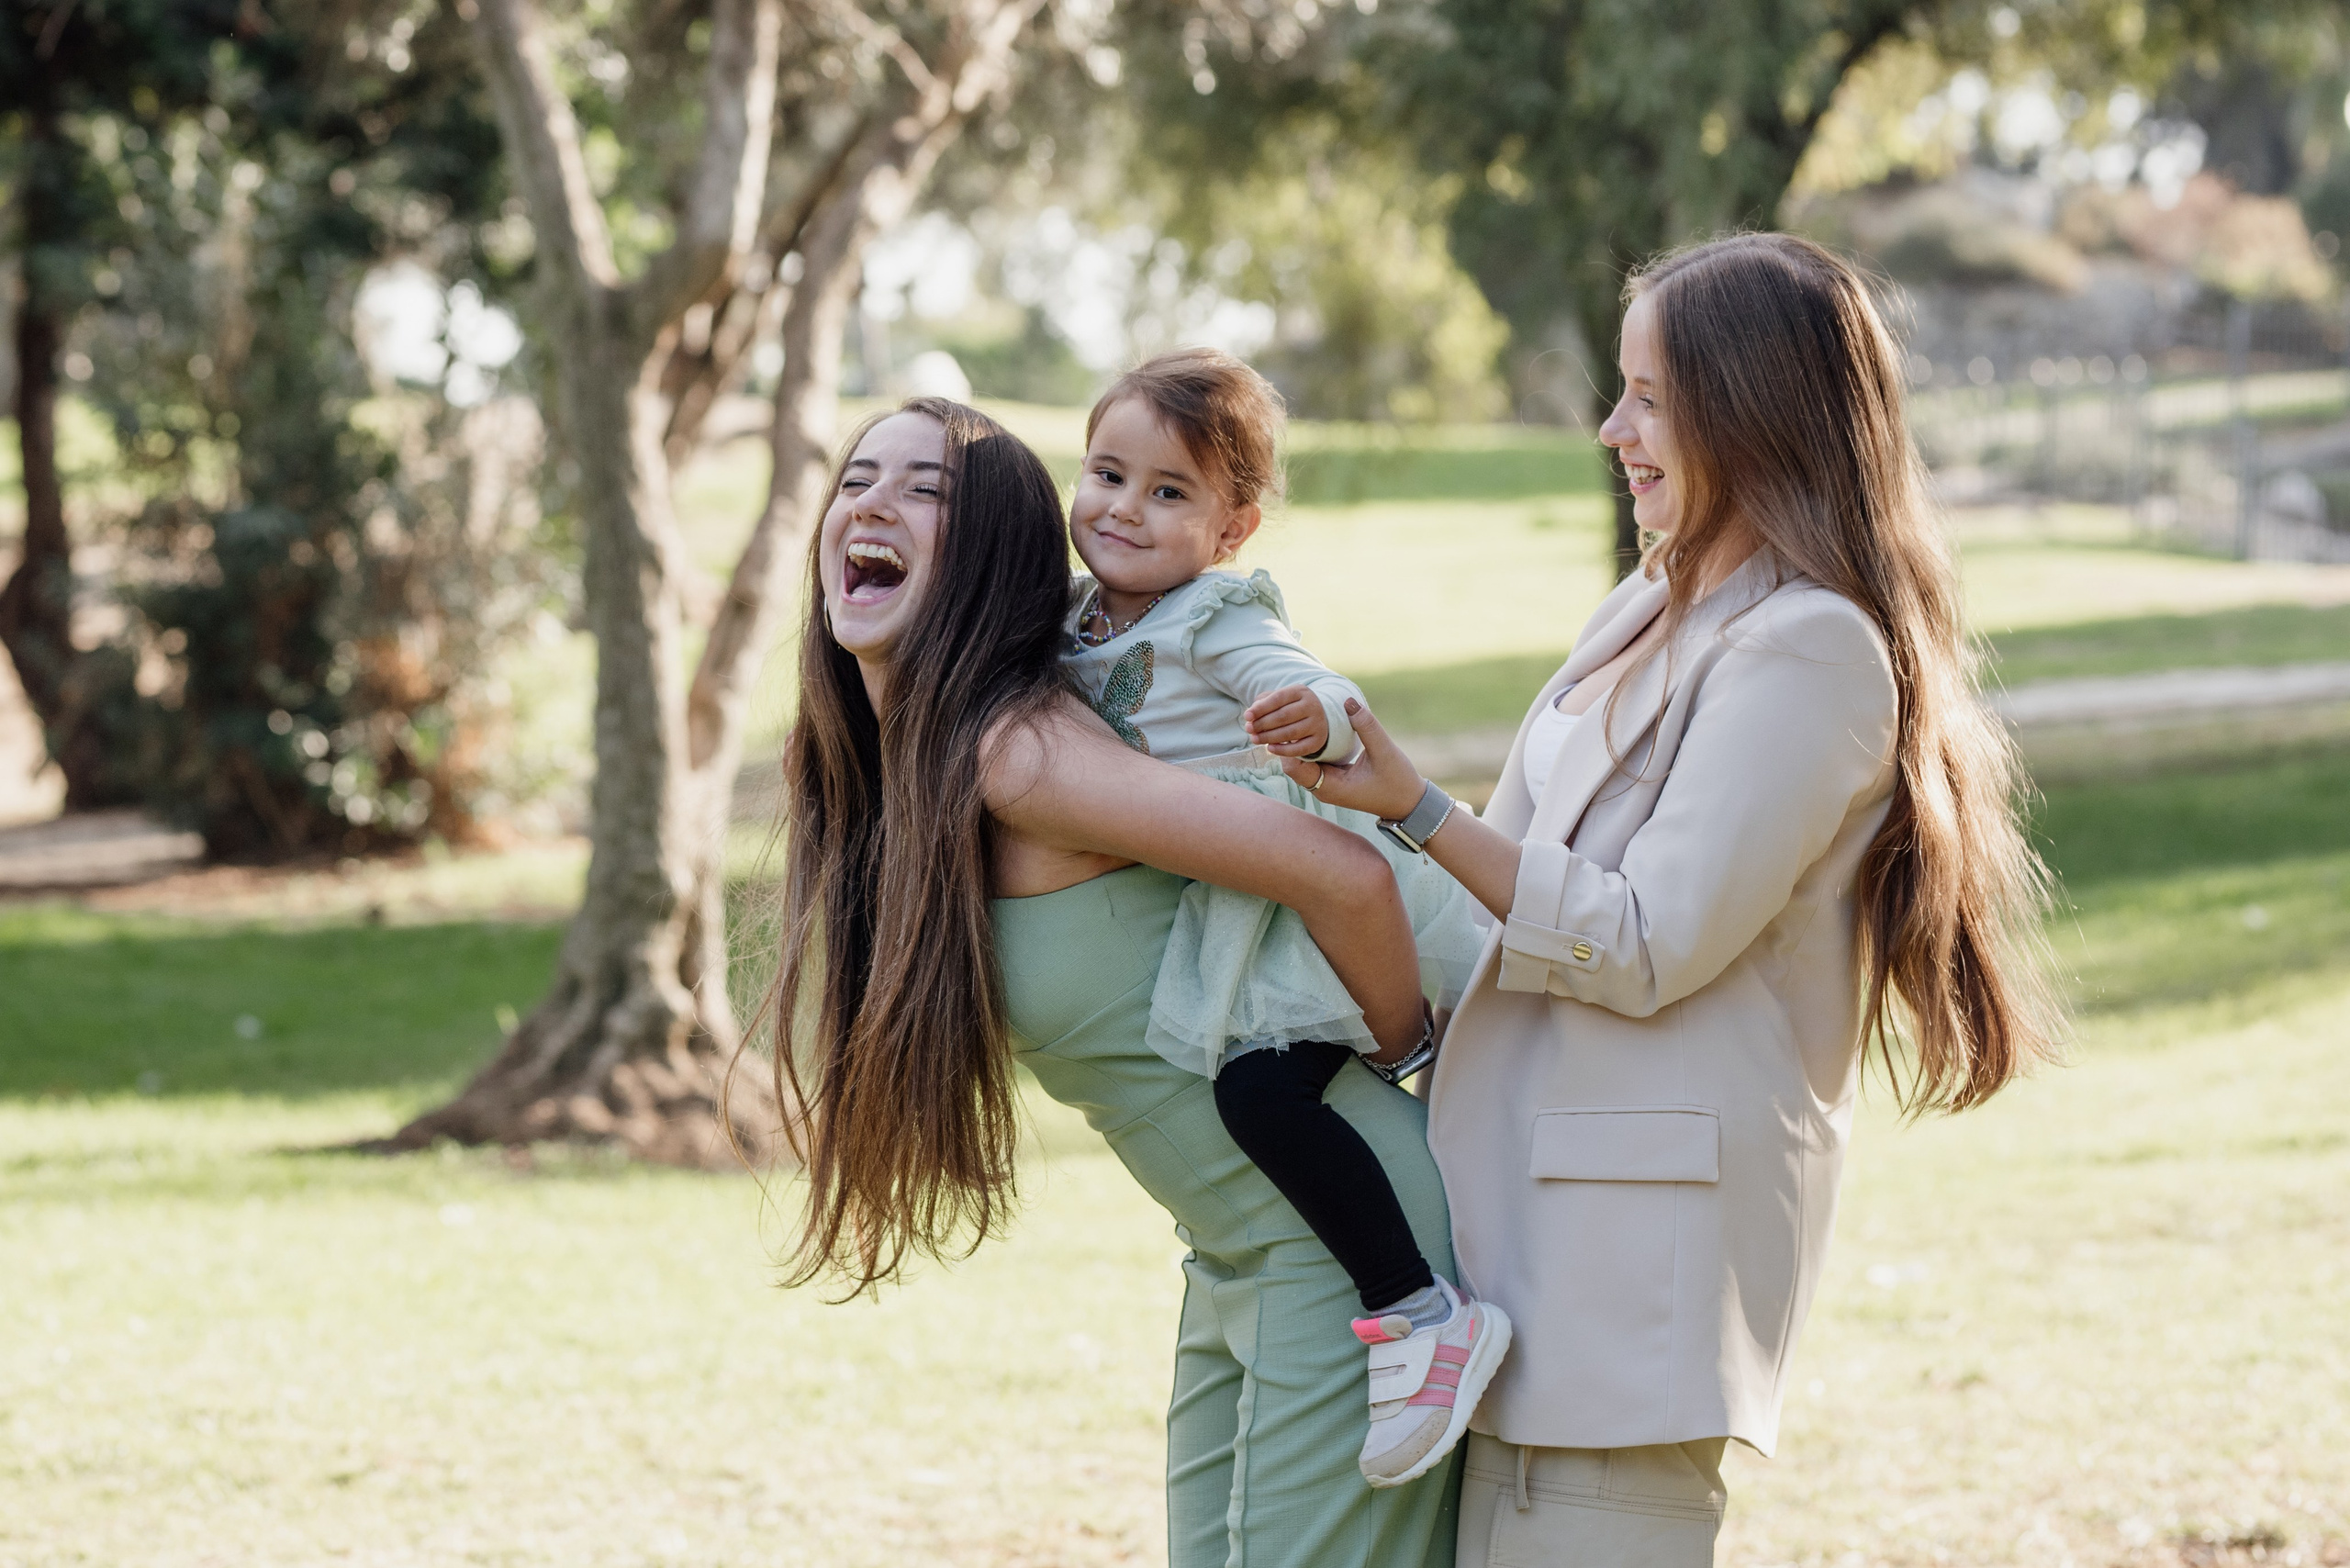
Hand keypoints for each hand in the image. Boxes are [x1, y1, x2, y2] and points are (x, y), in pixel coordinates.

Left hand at [1242, 685, 1329, 757]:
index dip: (1261, 708)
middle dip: (1263, 724)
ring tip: (1255, 739)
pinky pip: (1299, 749)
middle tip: (1249, 729)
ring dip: (1269, 737)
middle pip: (1284, 716)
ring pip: (1291, 733)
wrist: (1317, 716)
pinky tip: (1270, 748)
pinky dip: (1283, 750)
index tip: (1247, 716)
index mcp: (1300, 691)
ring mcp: (1317, 724)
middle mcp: (1312, 706)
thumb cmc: (1290, 706)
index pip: (1278, 698)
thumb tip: (1251, 715)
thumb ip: (1263, 702)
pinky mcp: (1318, 740)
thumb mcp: (1279, 698)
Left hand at [1280, 698, 1425, 819]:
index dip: (1287, 743)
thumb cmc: (1398, 782)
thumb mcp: (1384, 752)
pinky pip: (1314, 760)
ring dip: (1298, 741)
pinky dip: (1310, 744)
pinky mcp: (1334, 778)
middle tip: (1287, 711)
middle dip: (1287, 740)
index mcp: (1329, 787)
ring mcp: (1327, 784)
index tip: (1290, 718)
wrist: (1409, 804)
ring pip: (1301, 761)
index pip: (1293, 766)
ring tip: (1296, 714)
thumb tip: (1348, 700)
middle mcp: (1323, 788)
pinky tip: (1313, 725)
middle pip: (1291, 762)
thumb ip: (1367, 726)